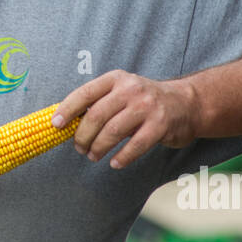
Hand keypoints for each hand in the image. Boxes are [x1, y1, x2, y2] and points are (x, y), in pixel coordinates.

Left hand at [53, 70, 200, 168]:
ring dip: (98, 148)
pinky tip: (115, 163)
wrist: (185, 103)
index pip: (85, 93)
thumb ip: (99, 102)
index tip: (56, 125)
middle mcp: (130, 89)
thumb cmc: (144, 101)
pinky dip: (122, 157)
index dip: (67, 109)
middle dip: (83, 136)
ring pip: (113, 132)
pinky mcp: (160, 125)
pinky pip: (135, 145)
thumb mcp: (122, 92)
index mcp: (116, 79)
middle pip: (96, 115)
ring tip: (93, 156)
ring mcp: (147, 106)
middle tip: (79, 148)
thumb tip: (67, 122)